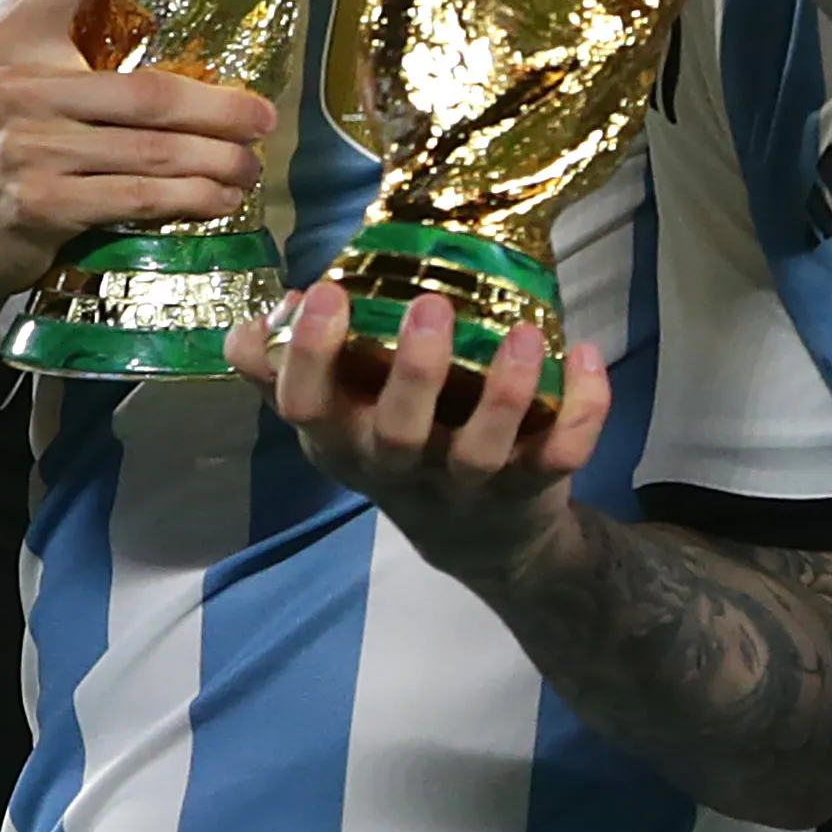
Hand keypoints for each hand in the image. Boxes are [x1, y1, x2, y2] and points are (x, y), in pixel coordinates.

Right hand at [0, 0, 275, 312]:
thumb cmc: (15, 135)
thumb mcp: (25, 70)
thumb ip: (74, 34)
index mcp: (15, 35)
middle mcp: (17, 85)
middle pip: (148, 92)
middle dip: (221, 109)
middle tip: (263, 119)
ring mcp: (26, 147)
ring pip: (152, 151)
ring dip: (216, 162)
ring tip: (249, 167)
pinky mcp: (40, 203)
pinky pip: (136, 197)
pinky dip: (189, 199)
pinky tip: (218, 199)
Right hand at [226, 283, 606, 572]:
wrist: (482, 538)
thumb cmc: (396, 448)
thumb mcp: (336, 417)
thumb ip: (287, 371)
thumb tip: (246, 328)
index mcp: (343, 443)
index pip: (308, 410)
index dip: (311, 357)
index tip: (325, 292)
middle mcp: (400, 471)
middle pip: (398, 435)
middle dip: (414, 373)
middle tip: (430, 305)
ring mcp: (469, 485)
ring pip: (483, 450)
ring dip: (504, 392)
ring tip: (523, 332)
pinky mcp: (531, 489)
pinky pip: (560, 456)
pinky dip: (580, 411)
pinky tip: (585, 355)